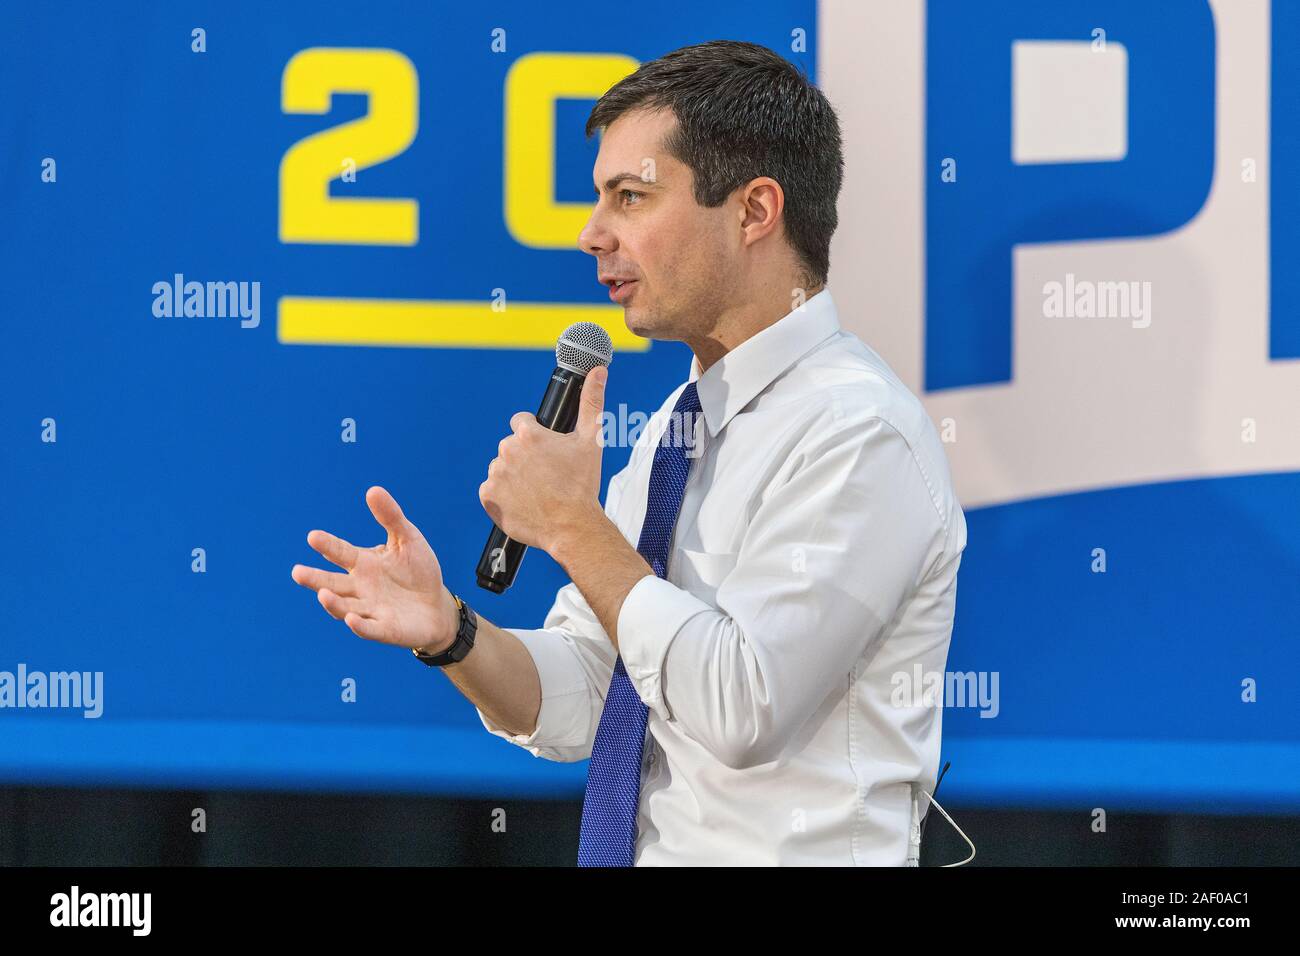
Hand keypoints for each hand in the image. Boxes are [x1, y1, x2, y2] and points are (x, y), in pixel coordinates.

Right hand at [291, 486, 459, 651]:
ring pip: (345, 607)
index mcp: (363, 563)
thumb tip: (373, 490)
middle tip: (297, 572)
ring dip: (333, 603)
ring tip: (322, 594)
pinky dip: (359, 625)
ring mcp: (370, 610)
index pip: (341, 552)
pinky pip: (369, 628)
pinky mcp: (384, 629)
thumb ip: (391, 518)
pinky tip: (351, 619)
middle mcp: (360, 588)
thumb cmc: (418, 571)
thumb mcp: (408, 540)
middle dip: (315, 579)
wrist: (437, 605)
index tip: (313, 536)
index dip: (327, 545)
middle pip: (332, 584)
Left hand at [479, 364, 607, 554]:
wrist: (572, 526)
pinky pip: (492, 491)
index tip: (546, 452)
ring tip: (536, 491)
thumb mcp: (590, 441)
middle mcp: (506, 451)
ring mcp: (495, 475)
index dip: (535, 436)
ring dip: (514, 476)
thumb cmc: (582, 484)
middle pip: (511, 447)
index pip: (521, 423)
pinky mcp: (488, 497)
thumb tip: (598, 371)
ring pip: (502, 468)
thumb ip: (591, 402)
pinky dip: (503, 496)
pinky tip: (523, 501)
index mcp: (527, 434)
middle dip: (525, 458)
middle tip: (546, 475)